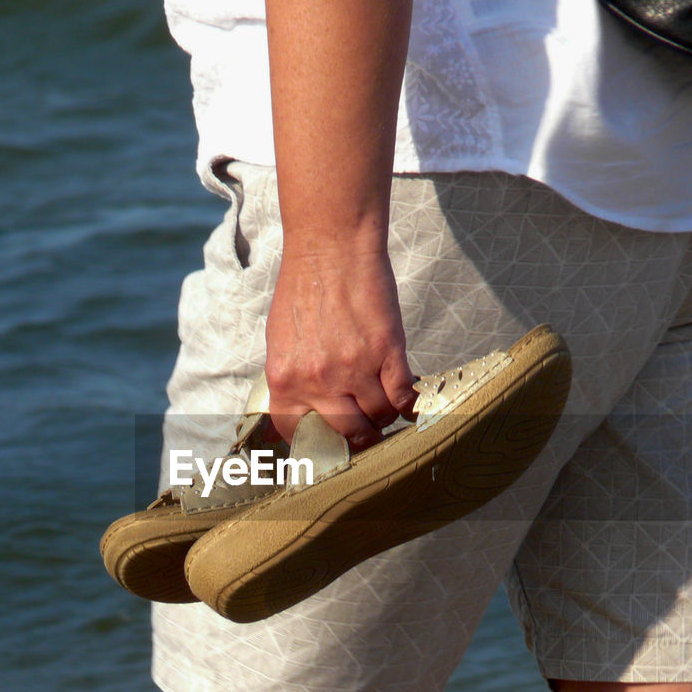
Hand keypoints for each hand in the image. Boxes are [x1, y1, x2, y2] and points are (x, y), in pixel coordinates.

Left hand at [265, 246, 416, 449]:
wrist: (330, 248)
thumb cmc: (304, 289)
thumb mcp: (283, 341)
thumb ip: (294, 380)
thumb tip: (310, 411)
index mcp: (284, 379)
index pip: (300, 436)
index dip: (320, 443)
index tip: (332, 440)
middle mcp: (317, 380)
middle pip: (347, 433)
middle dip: (359, 435)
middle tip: (367, 428)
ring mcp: (354, 368)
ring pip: (378, 417)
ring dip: (384, 415)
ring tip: (384, 402)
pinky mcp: (387, 352)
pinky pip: (402, 397)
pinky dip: (408, 404)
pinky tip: (407, 399)